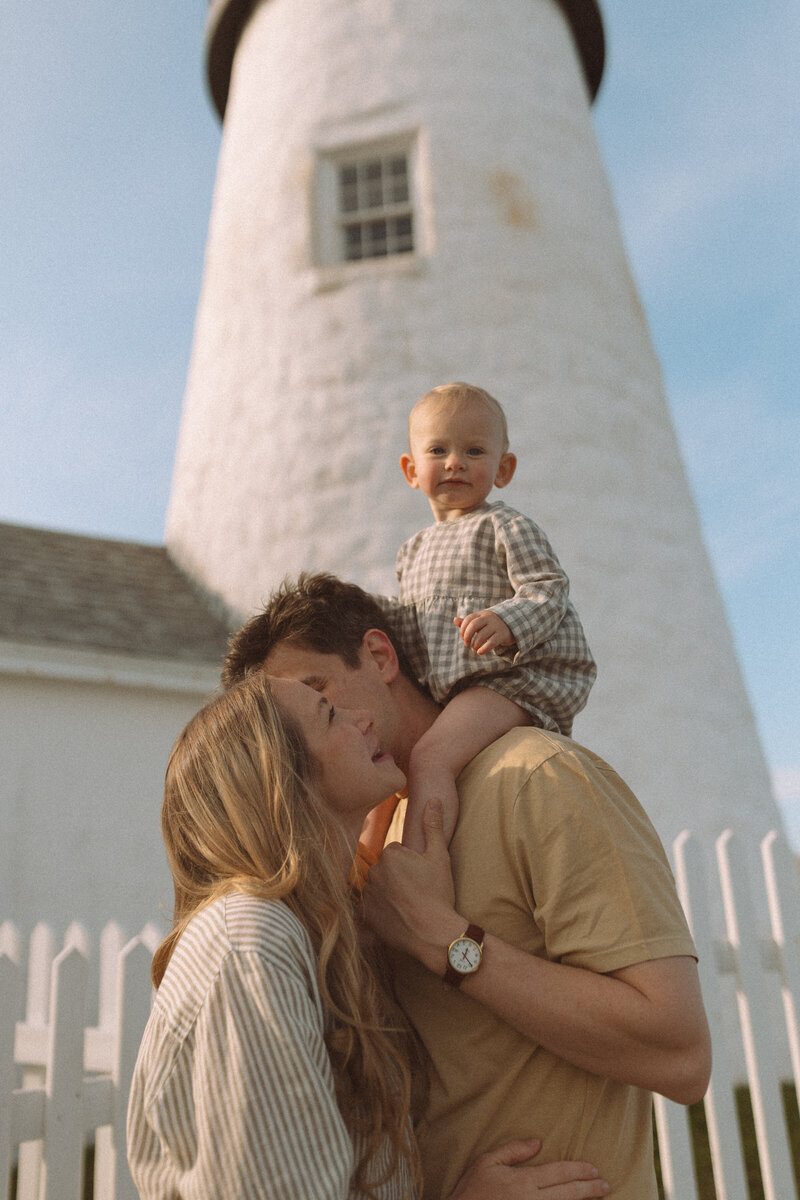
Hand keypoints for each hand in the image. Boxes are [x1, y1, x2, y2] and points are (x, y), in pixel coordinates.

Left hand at [362, 799, 460, 965]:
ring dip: (387, 894)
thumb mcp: (439, 857)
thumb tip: (433, 800)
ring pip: (377, 888)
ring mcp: (368, 894)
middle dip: (397, 878)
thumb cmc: (439, 894)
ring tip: (407, 907)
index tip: (421, 878)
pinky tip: (393, 918)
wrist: (434, 933)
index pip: (396, 853)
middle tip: (416, 893)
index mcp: (391, 854)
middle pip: (385, 870)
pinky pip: (367, 909)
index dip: (411, 866)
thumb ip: (433, 826)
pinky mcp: (365, 915)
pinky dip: (377, 912)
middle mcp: (375, 871)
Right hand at [449, 1137, 609, 1198]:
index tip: (594, 1170)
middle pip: (569, 1193)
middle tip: (606, 1186)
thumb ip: (513, 1150)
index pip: (560, 1173)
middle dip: (590, 1189)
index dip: (579, 1171)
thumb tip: (537, 1142)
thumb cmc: (471, 1191)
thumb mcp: (486, 1162)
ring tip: (599, 1197)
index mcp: (524, 1181)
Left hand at [455, 610, 514, 654]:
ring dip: (475, 645)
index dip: (462, 629)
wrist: (512, 625)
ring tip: (474, 649)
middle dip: (467, 636)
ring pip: (482, 636)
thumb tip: (455, 620)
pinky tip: (479, 652)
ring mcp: (496, 626)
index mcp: (482, 614)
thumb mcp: (480, 621)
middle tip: (466, 644)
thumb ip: (467, 622)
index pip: (468, 619)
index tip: (463, 637)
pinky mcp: (502, 635)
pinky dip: (484, 649)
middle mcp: (489, 618)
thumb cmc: (491, 625)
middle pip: (473, 626)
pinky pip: (491, 642)